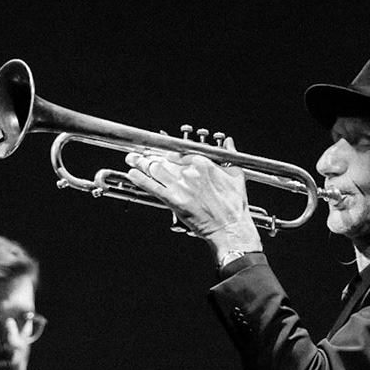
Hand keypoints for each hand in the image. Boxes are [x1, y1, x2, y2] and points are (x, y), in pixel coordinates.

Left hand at [122, 143, 261, 259]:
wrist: (230, 227)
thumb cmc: (234, 204)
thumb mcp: (236, 174)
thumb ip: (231, 155)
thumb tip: (230, 142)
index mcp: (203, 163)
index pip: (179, 152)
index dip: (166, 150)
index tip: (161, 150)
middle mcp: (190, 173)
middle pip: (164, 159)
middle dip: (149, 155)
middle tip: (138, 153)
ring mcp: (181, 187)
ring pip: (156, 170)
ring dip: (141, 163)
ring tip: (132, 160)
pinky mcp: (175, 202)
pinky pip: (154, 188)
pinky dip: (141, 180)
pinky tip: (132, 175)